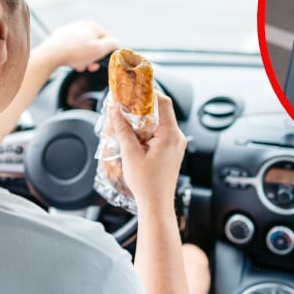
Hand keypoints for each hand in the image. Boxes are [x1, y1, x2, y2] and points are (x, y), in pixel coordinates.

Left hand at [34, 20, 117, 71]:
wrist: (51, 54)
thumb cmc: (75, 53)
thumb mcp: (99, 50)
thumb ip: (111, 44)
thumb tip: (116, 42)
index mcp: (93, 26)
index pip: (107, 38)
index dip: (106, 51)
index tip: (102, 60)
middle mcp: (82, 24)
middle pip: (94, 42)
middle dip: (94, 56)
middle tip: (91, 66)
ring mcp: (70, 29)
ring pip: (82, 45)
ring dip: (84, 57)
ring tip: (80, 66)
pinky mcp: (60, 36)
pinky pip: (72, 46)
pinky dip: (74, 54)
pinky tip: (71, 62)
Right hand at [111, 94, 186, 210]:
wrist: (156, 205)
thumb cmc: (147, 184)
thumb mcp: (130, 154)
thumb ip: (123, 130)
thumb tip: (116, 111)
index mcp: (170, 135)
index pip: (164, 103)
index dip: (150, 92)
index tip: (137, 88)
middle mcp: (177, 138)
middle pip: (162, 112)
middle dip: (143, 107)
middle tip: (127, 104)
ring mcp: (176, 145)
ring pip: (160, 123)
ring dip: (144, 120)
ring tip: (127, 121)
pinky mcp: (172, 152)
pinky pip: (161, 134)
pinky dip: (148, 131)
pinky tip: (135, 137)